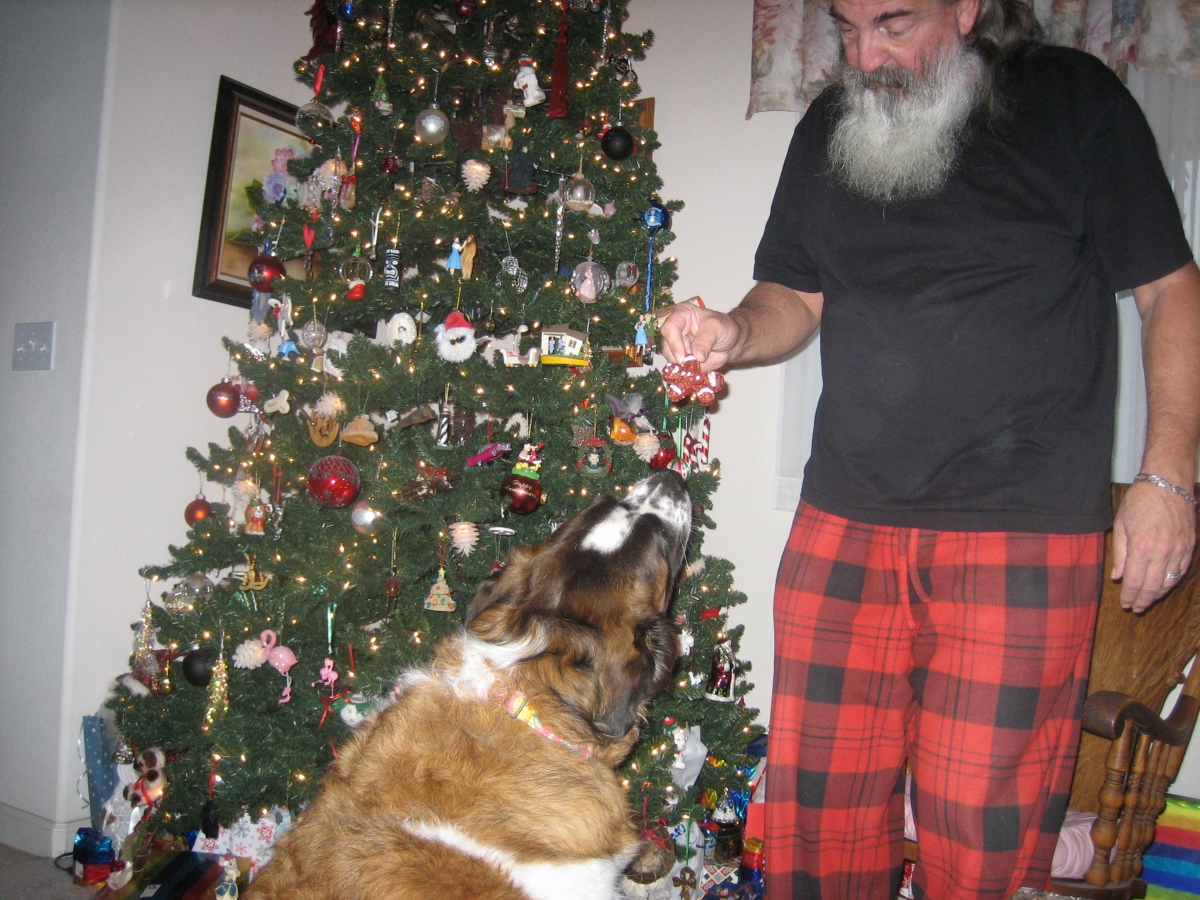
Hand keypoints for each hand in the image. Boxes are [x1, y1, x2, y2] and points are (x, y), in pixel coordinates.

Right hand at [658, 304, 740, 371]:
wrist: (731, 342)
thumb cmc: (724, 328)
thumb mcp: (717, 328)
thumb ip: (706, 340)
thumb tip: (697, 356)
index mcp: (682, 314)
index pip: (669, 328)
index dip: (674, 343)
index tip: (683, 357)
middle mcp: (675, 329)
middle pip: (666, 346)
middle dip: (679, 358)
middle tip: (693, 364)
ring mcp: (677, 345)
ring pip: (671, 359)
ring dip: (684, 366)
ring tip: (699, 365)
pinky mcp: (681, 358)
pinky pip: (678, 368)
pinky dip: (687, 371)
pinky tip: (697, 369)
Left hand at [1111, 481, 1195, 612]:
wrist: (1168, 485)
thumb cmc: (1140, 502)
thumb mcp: (1121, 525)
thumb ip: (1119, 554)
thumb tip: (1117, 576)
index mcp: (1140, 548)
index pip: (1134, 582)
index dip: (1129, 596)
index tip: (1125, 604)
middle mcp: (1162, 553)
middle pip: (1152, 586)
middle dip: (1143, 600)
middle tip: (1136, 609)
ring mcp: (1179, 551)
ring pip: (1169, 582)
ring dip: (1158, 594)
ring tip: (1148, 600)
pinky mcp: (1190, 546)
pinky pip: (1181, 571)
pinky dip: (1171, 582)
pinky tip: (1163, 586)